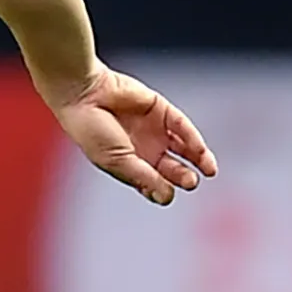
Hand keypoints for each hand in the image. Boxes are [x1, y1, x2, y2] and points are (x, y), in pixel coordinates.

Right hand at [49, 70, 214, 205]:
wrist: (84, 94)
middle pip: (171, 168)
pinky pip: (181, 126)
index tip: (167, 195)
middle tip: (190, 181)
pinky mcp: (160, 110)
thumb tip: (167, 197)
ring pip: (182, 148)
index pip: (152, 183)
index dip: (162, 191)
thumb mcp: (118, 161)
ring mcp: (153, 129)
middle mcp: (142, 148)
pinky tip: (199, 150)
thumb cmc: (89, 129)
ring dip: (197, 159)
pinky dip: (192, 139)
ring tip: (208, 170)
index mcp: (127, 164)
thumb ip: (145, 178)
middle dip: (183, 176)